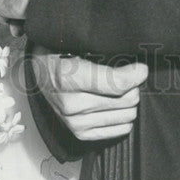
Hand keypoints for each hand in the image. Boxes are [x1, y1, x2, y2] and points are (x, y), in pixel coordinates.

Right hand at [30, 46, 148, 140]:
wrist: (38, 72)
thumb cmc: (60, 54)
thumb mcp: (79, 45)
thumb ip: (108, 56)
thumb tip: (141, 71)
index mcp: (68, 77)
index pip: (116, 84)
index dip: (135, 74)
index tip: (141, 67)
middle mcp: (70, 104)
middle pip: (126, 100)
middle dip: (133, 86)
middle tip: (128, 75)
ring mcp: (74, 122)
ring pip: (127, 116)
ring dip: (129, 101)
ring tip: (121, 89)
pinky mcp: (80, 134)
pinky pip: (120, 130)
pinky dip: (123, 117)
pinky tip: (116, 104)